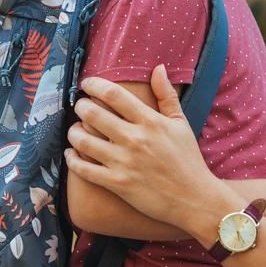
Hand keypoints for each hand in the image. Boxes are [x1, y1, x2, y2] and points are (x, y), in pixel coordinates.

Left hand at [65, 65, 239, 238]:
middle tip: (80, 106)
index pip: (115, 95)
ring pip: (83, 140)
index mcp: (150, 121)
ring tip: (75, 129)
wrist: (194, 198)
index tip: (87, 83)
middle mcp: (134, 139)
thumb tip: (158, 68)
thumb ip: (166, 95)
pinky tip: (71, 154)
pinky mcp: (117, 183)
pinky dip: (72, 159)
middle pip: (93, 114)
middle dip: (81, 106)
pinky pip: (84, 169)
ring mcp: (123, 162)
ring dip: (73, 131)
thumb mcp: (181, 123)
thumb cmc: (188, 159)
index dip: (95, 85)